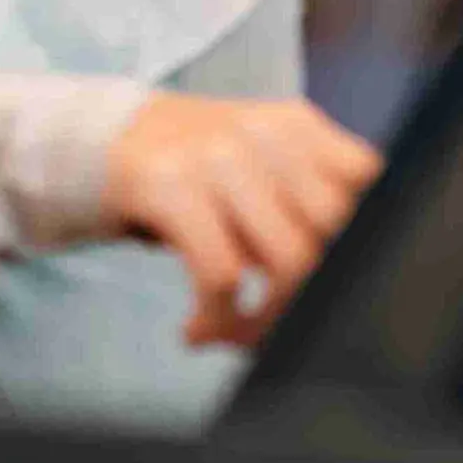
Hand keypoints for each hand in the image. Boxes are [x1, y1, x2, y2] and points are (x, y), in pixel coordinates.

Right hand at [101, 93, 383, 347]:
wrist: (95, 142)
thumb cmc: (191, 174)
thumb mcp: (256, 165)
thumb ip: (306, 199)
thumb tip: (349, 283)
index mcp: (296, 126)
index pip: (367, 182)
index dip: (363, 242)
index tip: (334, 288)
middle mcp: (264, 132)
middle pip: (335, 228)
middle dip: (316, 293)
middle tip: (283, 326)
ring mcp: (218, 154)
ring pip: (289, 259)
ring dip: (265, 321)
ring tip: (235, 336)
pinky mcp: (170, 185)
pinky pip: (223, 274)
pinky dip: (217, 319)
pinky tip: (197, 330)